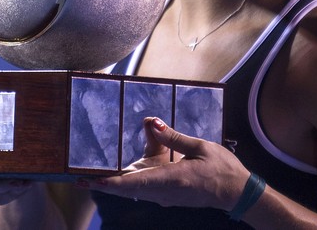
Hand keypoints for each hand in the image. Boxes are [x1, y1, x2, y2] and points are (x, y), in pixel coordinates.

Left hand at [85, 117, 250, 210]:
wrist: (236, 192)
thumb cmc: (221, 168)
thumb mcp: (199, 147)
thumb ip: (173, 136)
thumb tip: (152, 122)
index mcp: (170, 179)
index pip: (132, 183)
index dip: (108, 182)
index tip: (88, 179)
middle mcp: (163, 191)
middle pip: (127, 188)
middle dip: (104, 181)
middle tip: (80, 176)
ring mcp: (165, 195)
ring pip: (134, 187)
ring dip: (116, 180)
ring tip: (95, 171)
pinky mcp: (169, 193)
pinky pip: (145, 185)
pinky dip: (131, 177)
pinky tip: (124, 168)